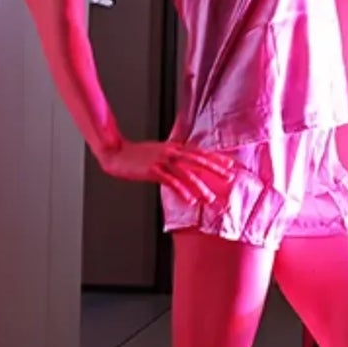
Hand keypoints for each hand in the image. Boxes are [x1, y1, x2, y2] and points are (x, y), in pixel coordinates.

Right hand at [97, 138, 235, 204]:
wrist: (116, 153)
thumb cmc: (138, 155)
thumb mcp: (159, 151)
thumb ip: (174, 156)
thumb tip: (188, 165)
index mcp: (174, 147)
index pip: (200, 152)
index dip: (216, 158)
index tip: (231, 164)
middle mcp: (171, 152)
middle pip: (197, 160)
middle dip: (215, 169)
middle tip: (230, 177)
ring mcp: (161, 160)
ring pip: (185, 173)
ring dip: (200, 186)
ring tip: (210, 198)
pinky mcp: (152, 170)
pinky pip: (169, 181)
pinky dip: (181, 190)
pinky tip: (189, 200)